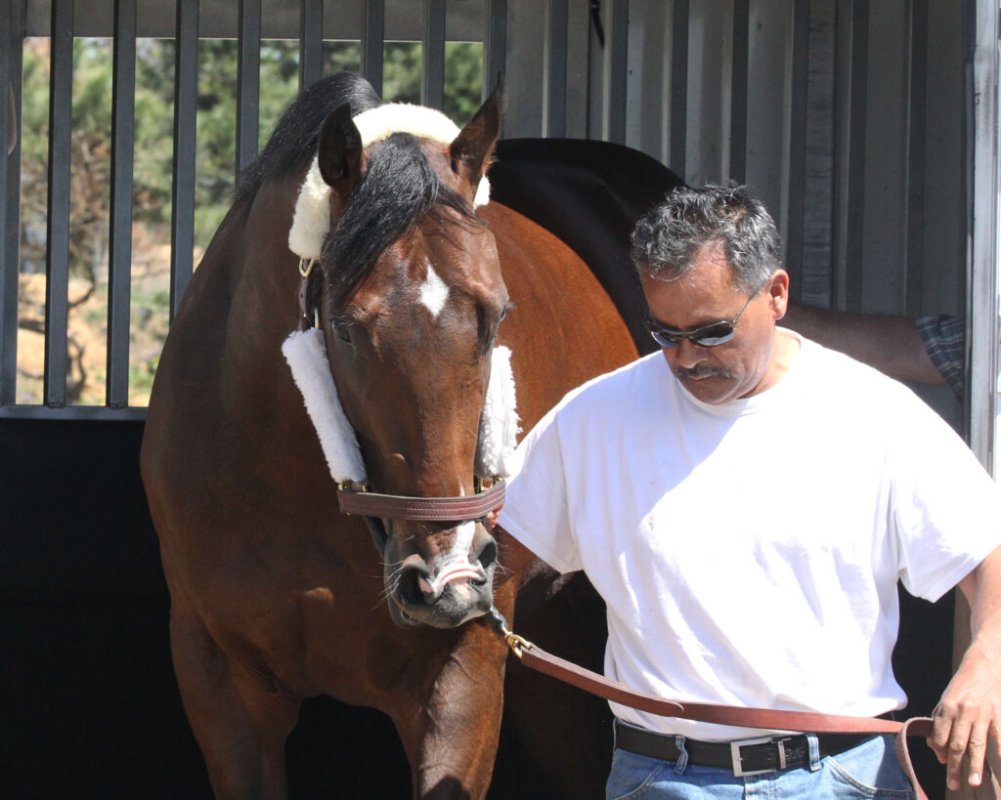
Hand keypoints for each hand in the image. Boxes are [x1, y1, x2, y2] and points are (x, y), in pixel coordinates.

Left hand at [929, 638, 1000, 789]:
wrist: (983, 664)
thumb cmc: (962, 684)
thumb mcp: (945, 698)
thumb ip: (940, 721)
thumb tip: (937, 748)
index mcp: (947, 707)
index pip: (940, 736)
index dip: (940, 751)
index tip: (943, 762)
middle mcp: (963, 711)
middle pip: (957, 744)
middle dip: (954, 766)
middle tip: (953, 784)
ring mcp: (982, 713)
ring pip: (977, 745)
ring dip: (974, 766)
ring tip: (972, 782)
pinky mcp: (998, 714)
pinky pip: (999, 737)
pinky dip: (999, 752)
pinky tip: (998, 765)